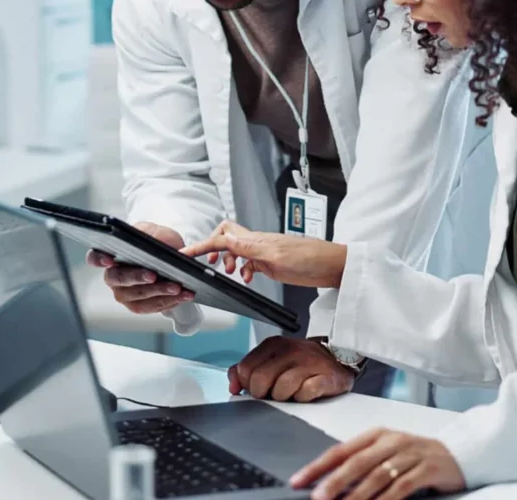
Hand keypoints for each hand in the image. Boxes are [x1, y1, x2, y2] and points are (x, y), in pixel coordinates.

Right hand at [85, 222, 194, 313]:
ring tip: (178, 287)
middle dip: (137, 277)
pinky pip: (151, 307)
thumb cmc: (158, 241)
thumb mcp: (156, 231)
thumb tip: (154, 243)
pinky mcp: (138, 306)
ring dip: (159, 292)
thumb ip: (152, 235)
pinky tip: (183, 295)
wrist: (173, 256)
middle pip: (119, 280)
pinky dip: (169, 301)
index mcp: (111, 255)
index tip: (109, 260)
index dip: (99, 260)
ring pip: (137, 297)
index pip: (94, 258)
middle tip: (153, 275)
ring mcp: (124, 294)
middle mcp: (112, 277)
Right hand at [181, 221, 347, 288]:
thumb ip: (250, 249)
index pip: (221, 238)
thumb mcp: (277, 256)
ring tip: (228, 274)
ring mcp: (264, 252)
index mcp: (256, 240)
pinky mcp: (270, 262)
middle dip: (212, 248)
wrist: (331, 266)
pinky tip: (247, 279)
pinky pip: (248, 262)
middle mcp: (257, 243)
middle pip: (225, 236)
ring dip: (226, 261)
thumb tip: (225, 240)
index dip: (201, 245)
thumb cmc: (311, 259)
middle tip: (209, 265)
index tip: (184, 253)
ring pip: (235, 250)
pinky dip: (242, 270)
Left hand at [228, 337, 354, 402]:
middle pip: (260, 380)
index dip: (247, 384)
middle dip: (263, 393)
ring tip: (290, 392)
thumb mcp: (272, 359)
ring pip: (281, 389)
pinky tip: (305, 393)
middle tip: (272, 393)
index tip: (256, 388)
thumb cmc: (300, 363)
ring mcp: (309, 362)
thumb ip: (248, 369)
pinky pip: (304, 394)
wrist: (336, 358)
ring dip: (283, 397)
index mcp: (273, 345)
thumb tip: (233, 386)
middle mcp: (290, 350)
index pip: (245, 369)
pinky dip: (302, 398)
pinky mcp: (325, 376)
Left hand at [291, 429, 465, 499]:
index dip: (318, 466)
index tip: (299, 481)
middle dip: (334, 482)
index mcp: (376, 435)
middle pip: (357, 462)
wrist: (458, 455)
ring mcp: (410, 453)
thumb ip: (362, 464)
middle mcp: (391, 441)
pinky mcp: (426, 468)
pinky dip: (386, 499)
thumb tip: (330, 484)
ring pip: (377, 475)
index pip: (340, 450)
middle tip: (318, 497)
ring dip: (357, 494)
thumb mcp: (387, 454)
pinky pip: (402, 486)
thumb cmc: (416, 456)